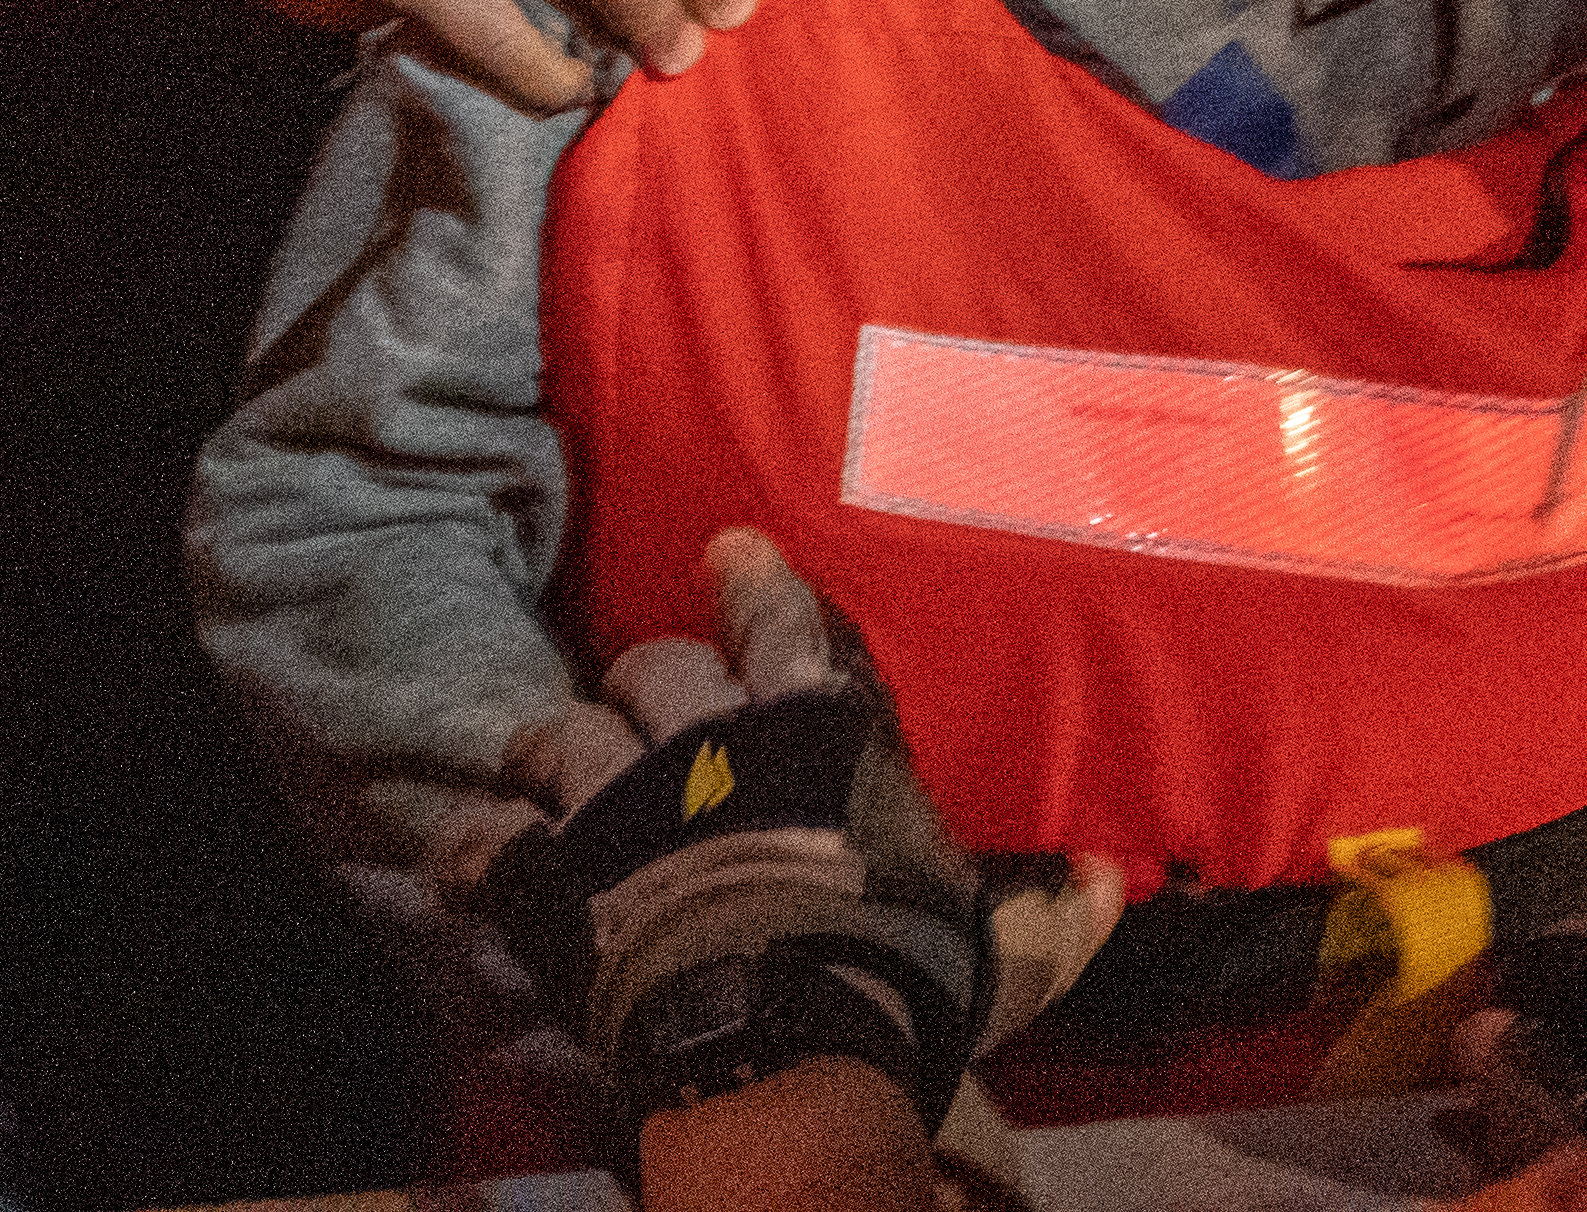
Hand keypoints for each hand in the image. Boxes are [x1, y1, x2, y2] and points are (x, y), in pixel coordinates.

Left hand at [478, 533, 1126, 1122]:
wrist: (786, 1032)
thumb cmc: (897, 974)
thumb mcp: (995, 945)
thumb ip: (1047, 914)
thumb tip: (1113, 888)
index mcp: (815, 736)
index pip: (782, 625)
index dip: (753, 585)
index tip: (727, 554)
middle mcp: (708, 743)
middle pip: (656, 671)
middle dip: (648, 682)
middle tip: (643, 704)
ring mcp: (619, 802)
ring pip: (561, 736)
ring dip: (554, 750)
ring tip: (546, 764)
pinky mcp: (553, 874)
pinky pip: (495, 841)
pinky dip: (482, 847)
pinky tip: (473, 854)